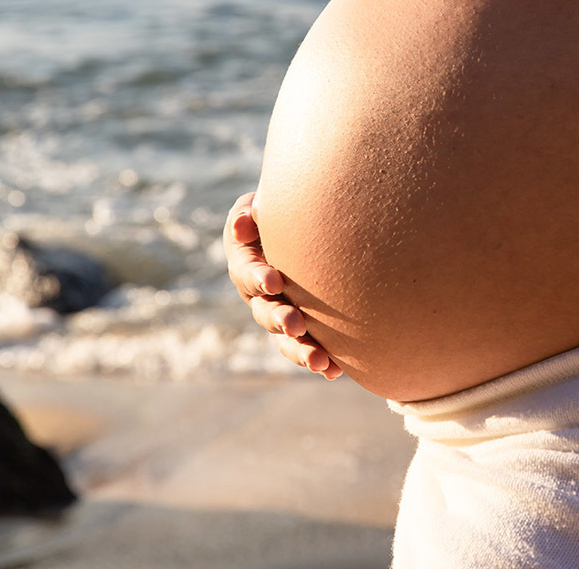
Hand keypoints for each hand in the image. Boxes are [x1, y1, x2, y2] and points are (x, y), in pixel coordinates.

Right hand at [224, 192, 343, 379]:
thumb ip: (250, 213)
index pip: (247, 272)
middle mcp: (261, 296)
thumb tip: (243, 223)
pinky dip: (323, 361)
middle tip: (296, 324)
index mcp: (247, 264)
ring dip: (300, 351)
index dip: (258, 278)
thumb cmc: (281, 213)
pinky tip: (335, 371)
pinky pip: (311, 348)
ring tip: (319, 361)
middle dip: (280, 319)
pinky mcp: (305, 329)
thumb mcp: (262, 207)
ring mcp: (282, 315)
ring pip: (286, 340)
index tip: (274, 281)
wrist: (309, 227)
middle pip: (265, 313)